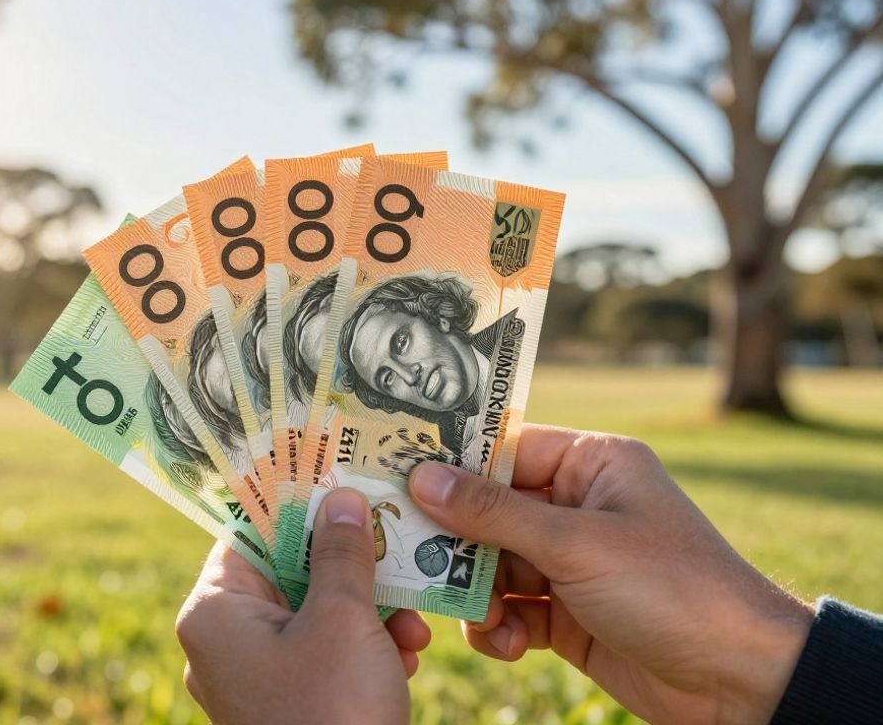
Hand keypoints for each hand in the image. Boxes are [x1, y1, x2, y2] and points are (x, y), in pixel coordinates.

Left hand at [176, 488, 429, 724]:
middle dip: (348, 567)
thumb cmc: (331, 712)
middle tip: (394, 548)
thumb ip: (341, 553)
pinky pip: (319, 657)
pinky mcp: (283, 706)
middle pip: (286, 572)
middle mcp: (221, 642)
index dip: (297, 504)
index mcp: (213, 612)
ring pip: (311, 616)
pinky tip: (406, 656)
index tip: (341, 479)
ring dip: (367, 612)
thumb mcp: (343, 621)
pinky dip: (361, 650)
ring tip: (412, 622)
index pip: (248, 532)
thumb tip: (340, 499)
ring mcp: (250, 679)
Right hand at [408, 423, 813, 724]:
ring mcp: (571, 563)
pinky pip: (508, 609)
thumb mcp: (577, 545)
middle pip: (486, 511)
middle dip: (454, 541)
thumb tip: (422, 477)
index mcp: (592, 465)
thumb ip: (494, 513)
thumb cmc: (672, 589)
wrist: (739, 681)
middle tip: (410, 556)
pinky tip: (510, 643)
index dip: (449, 464)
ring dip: (476, 592)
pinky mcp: (567, 614)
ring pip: (490, 565)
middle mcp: (578, 507)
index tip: (393, 473)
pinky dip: (499, 627)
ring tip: (484, 616)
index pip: (502, 450)